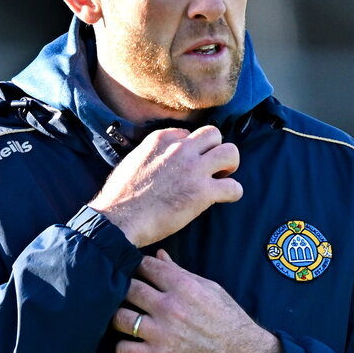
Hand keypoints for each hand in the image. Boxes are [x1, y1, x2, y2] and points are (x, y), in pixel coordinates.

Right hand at [89, 125, 241, 247]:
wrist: (119, 219)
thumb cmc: (120, 197)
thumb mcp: (133, 161)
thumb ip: (150, 153)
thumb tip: (159, 160)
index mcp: (161, 139)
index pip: (188, 133)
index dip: (191, 149)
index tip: (187, 163)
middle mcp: (180, 149)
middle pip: (214, 134)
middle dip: (216, 149)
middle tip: (211, 167)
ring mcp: (193, 169)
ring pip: (231, 152)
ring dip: (230, 165)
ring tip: (222, 178)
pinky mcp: (203, 192)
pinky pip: (234, 186)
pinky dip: (233, 192)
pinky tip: (224, 198)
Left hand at [112, 251, 281, 352]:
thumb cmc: (230, 320)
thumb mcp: (210, 289)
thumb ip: (180, 272)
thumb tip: (159, 254)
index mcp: (183, 286)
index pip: (145, 265)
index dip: (138, 268)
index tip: (138, 275)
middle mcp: (169, 307)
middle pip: (127, 288)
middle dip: (124, 291)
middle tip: (128, 299)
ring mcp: (162, 334)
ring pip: (119, 318)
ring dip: (120, 319)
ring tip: (127, 321)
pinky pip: (123, 351)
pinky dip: (123, 350)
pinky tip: (131, 347)